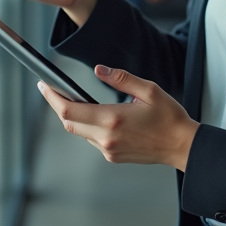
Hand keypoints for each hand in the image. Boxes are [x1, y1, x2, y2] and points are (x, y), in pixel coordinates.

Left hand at [36, 65, 198, 170]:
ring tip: (71, 99)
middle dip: (57, 105)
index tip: (44, 85)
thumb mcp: (148, 90)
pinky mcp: (113, 156)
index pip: (70, 110)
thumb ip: (121, 78)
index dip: (53, 98)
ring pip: (79, 132)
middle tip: (51, 89)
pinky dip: (86, 126)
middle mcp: (107, 138)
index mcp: (113, 119)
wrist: (182, 146)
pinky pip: (91, 139)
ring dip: (72, 116)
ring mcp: (109, 150)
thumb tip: (99, 69)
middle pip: (68, 123)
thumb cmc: (169, 117)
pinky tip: (93, 115)